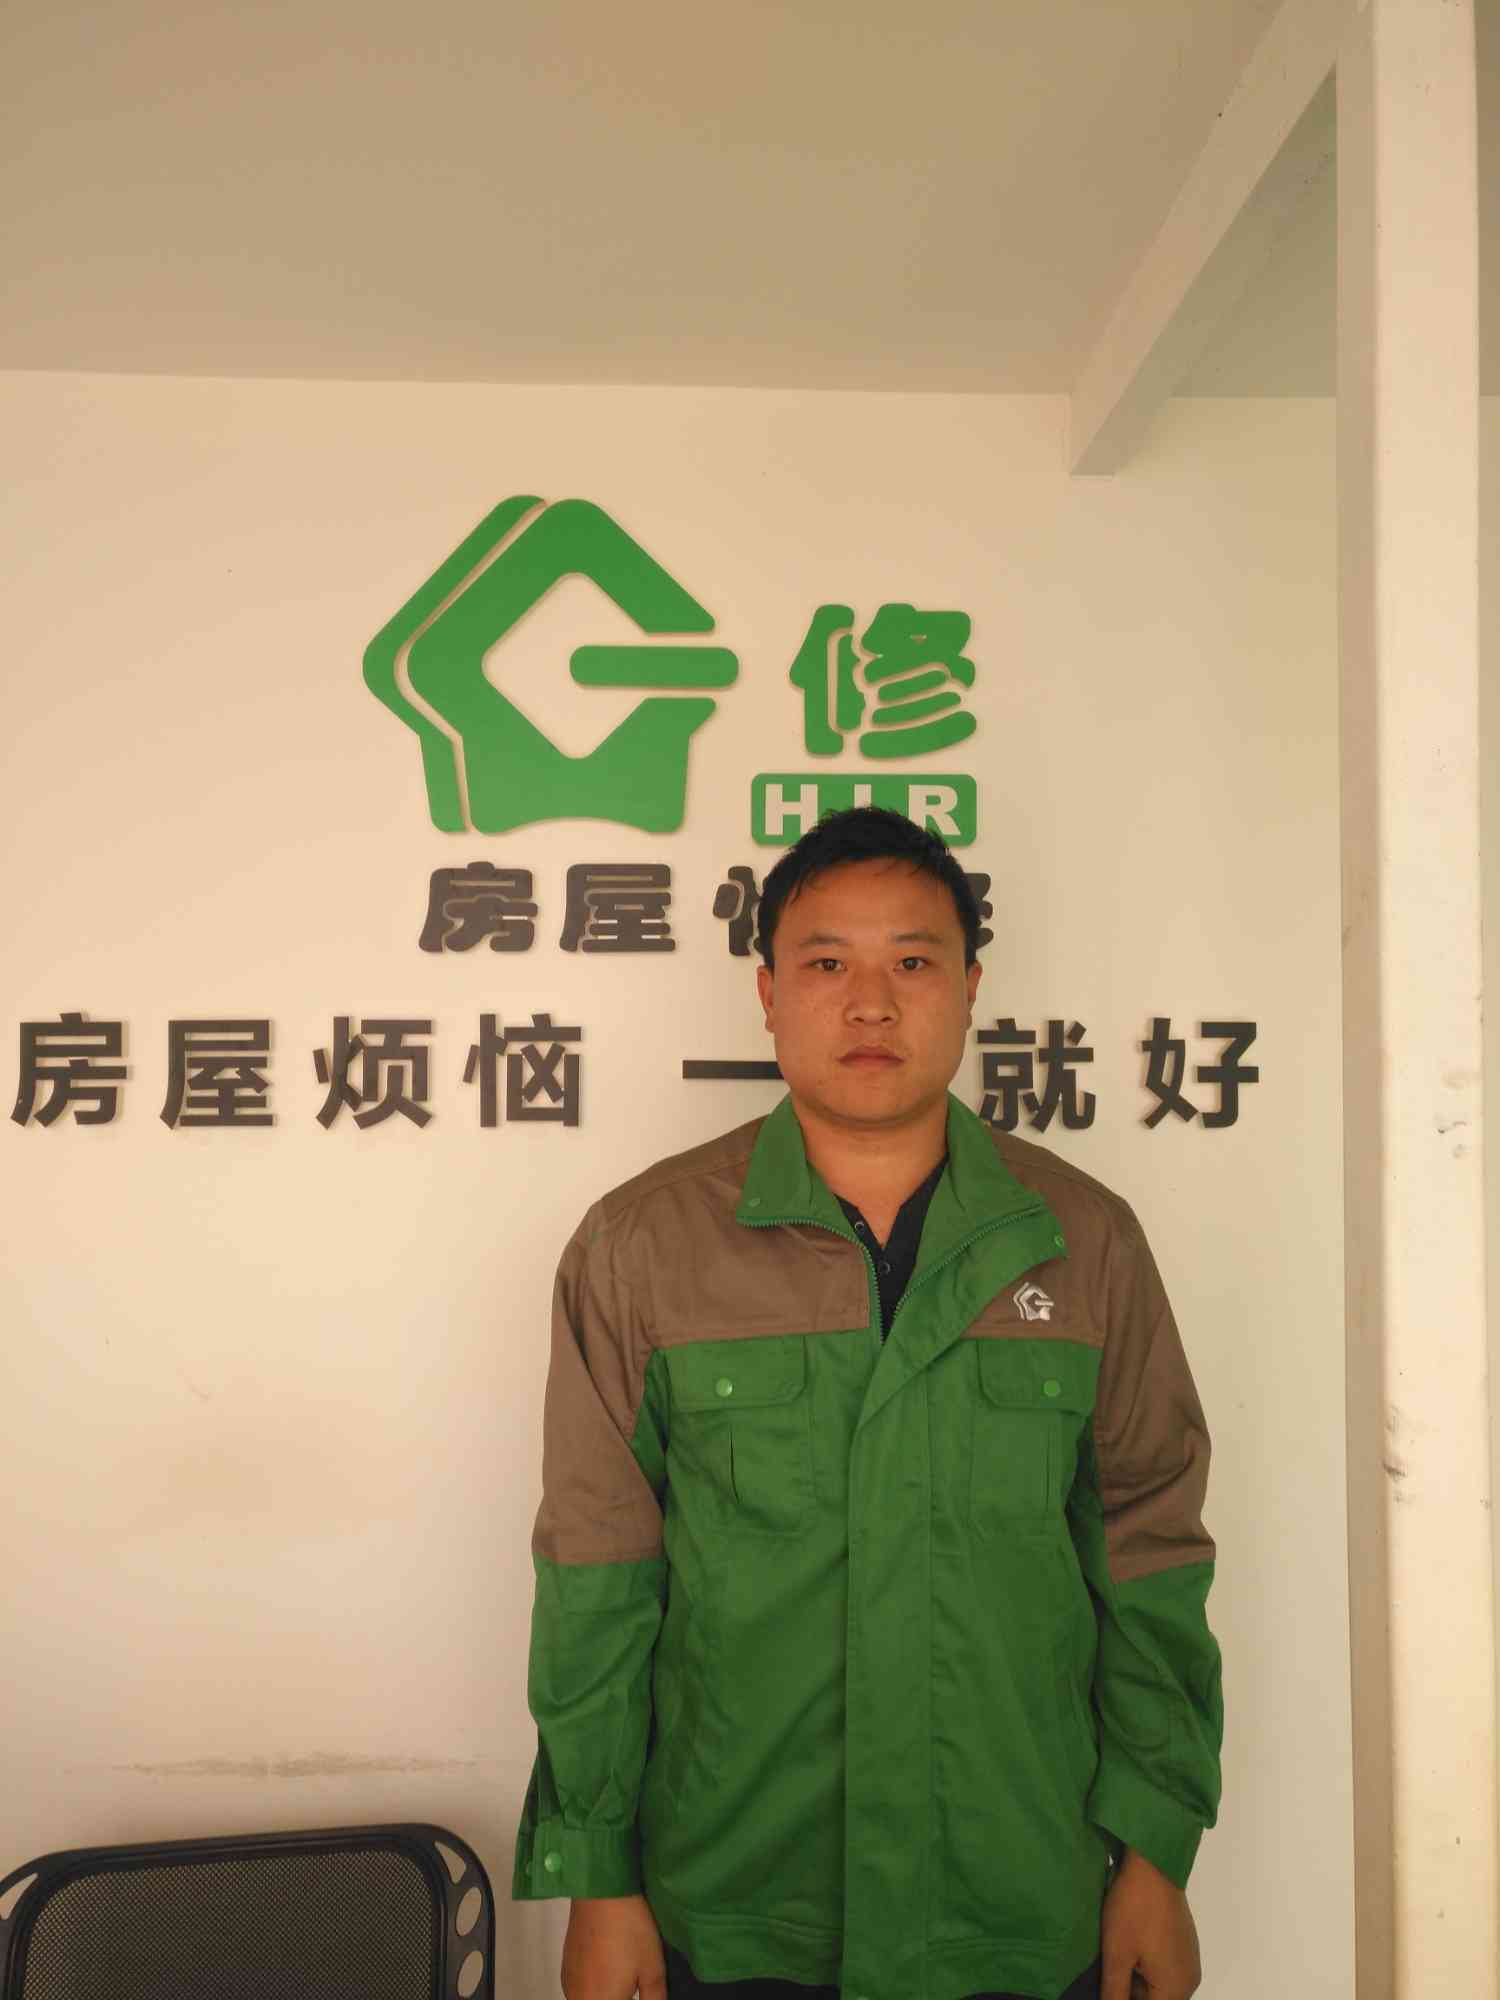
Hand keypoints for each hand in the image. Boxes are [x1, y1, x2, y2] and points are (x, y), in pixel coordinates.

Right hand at [561, 1895, 666, 1999]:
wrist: (600, 1891)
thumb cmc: (630, 1931)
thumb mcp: (654, 1970)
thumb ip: (654, 1999)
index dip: (630, 1997)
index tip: (641, 1988)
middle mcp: (579, 1999)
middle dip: (619, 1996)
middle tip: (633, 1981)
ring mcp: (569, 1984)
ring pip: (590, 1998)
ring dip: (606, 1994)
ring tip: (623, 1972)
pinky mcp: (565, 1967)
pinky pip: (580, 1989)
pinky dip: (594, 1985)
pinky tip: (608, 1964)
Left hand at [1100, 1849, 1200, 1999]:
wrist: (1153, 1862)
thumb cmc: (1134, 1908)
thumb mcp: (1116, 1955)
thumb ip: (1114, 1992)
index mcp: (1175, 1989)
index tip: (1110, 1986)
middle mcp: (1188, 1981)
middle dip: (1130, 1993)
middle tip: (1108, 1973)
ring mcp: (1189, 1961)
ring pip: (1159, 1987)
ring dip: (1137, 1982)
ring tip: (1115, 1963)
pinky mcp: (1184, 1944)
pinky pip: (1165, 1969)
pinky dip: (1146, 1967)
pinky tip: (1127, 1950)